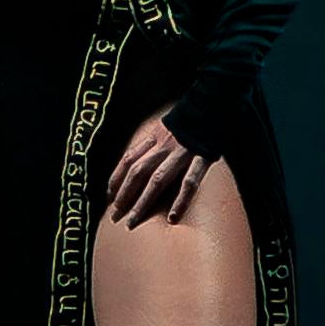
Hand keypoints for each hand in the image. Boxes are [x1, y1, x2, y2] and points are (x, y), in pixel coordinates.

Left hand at [105, 110, 213, 225]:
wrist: (216, 104)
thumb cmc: (193, 118)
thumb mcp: (168, 124)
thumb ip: (157, 140)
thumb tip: (142, 158)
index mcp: (155, 136)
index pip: (128, 159)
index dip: (116, 178)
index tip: (108, 195)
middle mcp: (165, 145)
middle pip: (138, 172)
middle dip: (123, 195)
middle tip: (114, 216)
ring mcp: (183, 153)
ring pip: (157, 180)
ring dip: (142, 202)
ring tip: (132, 221)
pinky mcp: (202, 158)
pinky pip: (189, 182)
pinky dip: (180, 201)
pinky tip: (172, 218)